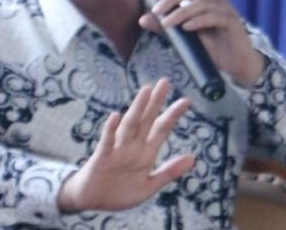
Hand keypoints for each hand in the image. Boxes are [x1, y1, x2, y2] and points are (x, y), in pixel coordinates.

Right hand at [57, 78, 194, 211]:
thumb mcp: (149, 185)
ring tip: (146, 92)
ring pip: (129, 126)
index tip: (185, 101)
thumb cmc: (119, 192)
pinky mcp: (101, 158)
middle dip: (155, 102)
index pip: (161, 129)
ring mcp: (117, 150)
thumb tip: (193, 158)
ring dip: (137, 109)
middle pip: (146, 120)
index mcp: (146, 152)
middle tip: (165, 82)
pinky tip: (115, 117)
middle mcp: (132, 146)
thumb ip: (169, 172)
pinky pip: (106, 142)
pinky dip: (110, 130)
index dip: (172, 115)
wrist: (92, 202)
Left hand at [138, 0, 264, 86]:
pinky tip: (187, 28)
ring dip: (182, 12)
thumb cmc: (212, 47)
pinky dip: (199, 21)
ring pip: (202, 2)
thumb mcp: (184, 37)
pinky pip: (215, 17)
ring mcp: (225, 10)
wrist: (237, 63)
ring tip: (167, 23)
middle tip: (157, 10)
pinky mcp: (233, 23)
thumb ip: (166, 27)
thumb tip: (143, 19)